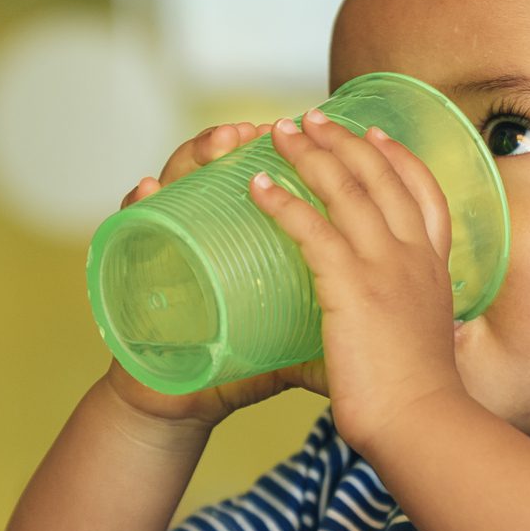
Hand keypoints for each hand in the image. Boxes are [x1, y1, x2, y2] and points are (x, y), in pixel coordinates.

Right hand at [102, 120, 328, 431]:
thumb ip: (338, 324)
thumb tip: (395, 324)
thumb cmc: (241, 367)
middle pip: (224, 162)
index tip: (322, 134)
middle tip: (268, 128)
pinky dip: (138, 203)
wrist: (183, 402)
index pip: (271, 176)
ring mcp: (172, 238)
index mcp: (250, 237)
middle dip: (250, 138)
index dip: (296, 153)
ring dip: (198, 154)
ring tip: (223, 142)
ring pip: (180, 177)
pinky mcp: (138, 264)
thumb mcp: (300, 344)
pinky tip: (147, 189)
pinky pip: (135, 225)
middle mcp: (210, 225)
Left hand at [249, 108, 466, 451]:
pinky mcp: (352, 285)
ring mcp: (386, 267)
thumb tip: (381, 334)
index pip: (423, 194)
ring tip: (278, 133)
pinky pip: (311, 228)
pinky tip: (258, 187)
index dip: (398, 158)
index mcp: (434, 269)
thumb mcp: (420, 343)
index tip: (376, 135)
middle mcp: (415, 257)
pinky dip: (283, 202)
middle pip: (381, 177)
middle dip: (344, 140)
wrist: (419, 421)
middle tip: (312, 117)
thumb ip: (400, 324)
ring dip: (310, 155)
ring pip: (345, 190)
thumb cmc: (416, 398)